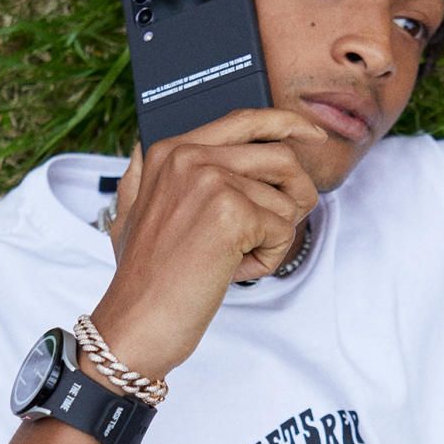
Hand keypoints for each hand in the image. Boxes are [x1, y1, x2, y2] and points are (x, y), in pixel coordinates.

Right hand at [88, 109, 324, 382]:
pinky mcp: (231, 213)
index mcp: (169, 151)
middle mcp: (189, 157)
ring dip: (276, 235)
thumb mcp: (131, 210)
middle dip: (297, 193)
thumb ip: (144, 173)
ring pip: (287, 197)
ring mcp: (210, 182)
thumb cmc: (143, 276)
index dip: (286, 123)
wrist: (134, 324)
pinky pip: (283, 230)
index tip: (312, 135)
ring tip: (240, 256)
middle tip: (281, 226)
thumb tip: (146, 140)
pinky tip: (234, 271)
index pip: (245, 120)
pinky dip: (268, 259)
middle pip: (280, 156)